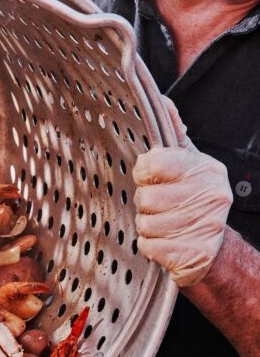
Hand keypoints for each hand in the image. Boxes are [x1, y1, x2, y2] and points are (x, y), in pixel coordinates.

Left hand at [132, 98, 232, 286]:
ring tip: (162, 224)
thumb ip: (175, 137)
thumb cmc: (193, 202)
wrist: (211, 249)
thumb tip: (163, 103)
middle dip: (146, 204)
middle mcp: (211, 195)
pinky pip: (149, 246)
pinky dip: (150, 246)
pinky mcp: (193, 253)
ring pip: (145, 223)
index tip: (148, 177)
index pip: (157, 163)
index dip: (144, 172)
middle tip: (159, 207)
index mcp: (207, 170)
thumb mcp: (189, 165)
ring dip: (147, 226)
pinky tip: (165, 241)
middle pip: (147, 197)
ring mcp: (205, 225)